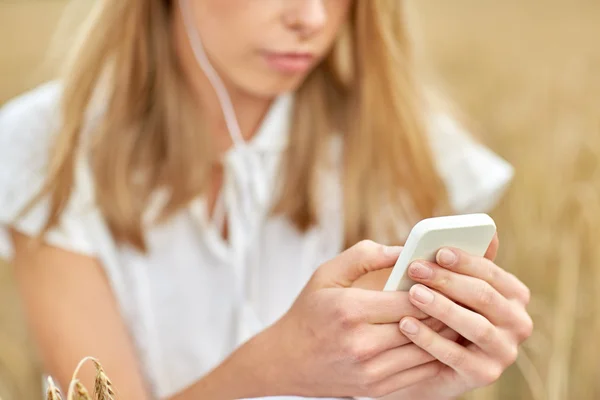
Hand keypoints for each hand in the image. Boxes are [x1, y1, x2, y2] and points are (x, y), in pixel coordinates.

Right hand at [256, 241, 456, 398]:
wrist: (288, 361)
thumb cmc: (309, 311)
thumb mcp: (327, 273)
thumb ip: (365, 255)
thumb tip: (404, 250)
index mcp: (350, 311)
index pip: (409, 299)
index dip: (434, 287)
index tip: (448, 275)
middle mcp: (362, 344)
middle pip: (423, 326)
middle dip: (447, 308)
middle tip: (466, 293)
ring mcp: (371, 371)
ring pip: (427, 351)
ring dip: (447, 333)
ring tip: (461, 315)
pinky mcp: (378, 389)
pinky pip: (419, 372)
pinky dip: (435, 354)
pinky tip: (443, 339)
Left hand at [396, 236, 532, 398]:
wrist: (424, 360)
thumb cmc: (440, 312)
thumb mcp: (452, 286)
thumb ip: (465, 263)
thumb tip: (488, 232)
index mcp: (513, 295)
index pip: (491, 272)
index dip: (464, 260)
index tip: (437, 251)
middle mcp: (518, 322)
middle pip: (483, 296)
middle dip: (447, 280)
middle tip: (415, 269)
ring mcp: (504, 351)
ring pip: (474, 326)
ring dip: (442, 307)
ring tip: (413, 294)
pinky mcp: (485, 375)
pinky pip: (456, 355)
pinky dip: (429, 338)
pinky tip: (406, 324)